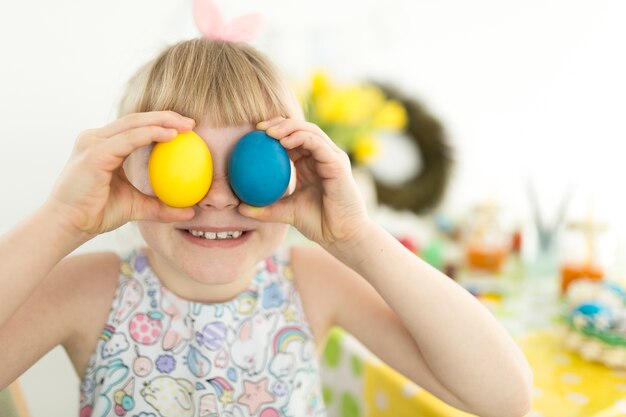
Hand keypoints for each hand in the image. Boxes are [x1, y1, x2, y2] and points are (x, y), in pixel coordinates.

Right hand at [46, 111, 195, 236]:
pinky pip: (128, 139)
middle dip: (166, 117)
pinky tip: (170, 135)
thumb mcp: (136, 207)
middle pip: (136, 120)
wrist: (69, 225)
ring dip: (162, 121)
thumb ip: (162, 207)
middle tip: (192, 124)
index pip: (135, 127)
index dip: (161, 123)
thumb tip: (190, 211)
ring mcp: (93, 143)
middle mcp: (96, 139)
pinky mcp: (95, 153)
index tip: (187, 129)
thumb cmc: (97, 215)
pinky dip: (151, 134)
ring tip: (186, 126)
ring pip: (134, 124)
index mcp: (104, 146)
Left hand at [239, 117, 368, 247]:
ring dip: (287, 127)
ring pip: (309, 131)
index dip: (273, 132)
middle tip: (258, 128)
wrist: (341, 236)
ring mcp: (331, 158)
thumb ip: (265, 208)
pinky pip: (317, 143)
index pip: (292, 139)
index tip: (252, 135)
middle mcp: (323, 156)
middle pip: (300, 129)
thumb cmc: (318, 223)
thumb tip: (240, 207)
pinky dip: (300, 137)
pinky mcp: (338, 163)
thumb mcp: (285, 213)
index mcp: (311, 163)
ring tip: (267, 131)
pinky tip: (282, 141)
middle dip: (279, 123)